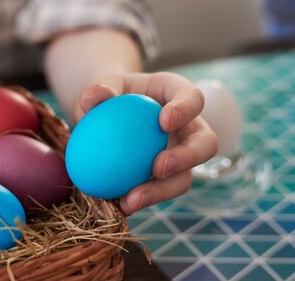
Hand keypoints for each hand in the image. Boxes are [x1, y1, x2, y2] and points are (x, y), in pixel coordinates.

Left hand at [73, 72, 217, 214]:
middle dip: (187, 157)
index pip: (193, 98)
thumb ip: (98, 91)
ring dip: (162, 191)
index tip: (164, 121)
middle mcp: (188, 127)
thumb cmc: (108, 96)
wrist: (105, 116)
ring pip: (185, 177)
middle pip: (205, 143)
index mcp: (177, 95)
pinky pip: (159, 193)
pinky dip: (142, 200)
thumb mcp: (102, 88)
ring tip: (133, 199)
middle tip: (158, 167)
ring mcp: (181, 156)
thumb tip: (89, 99)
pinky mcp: (166, 179)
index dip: (186, 109)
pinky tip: (121, 206)